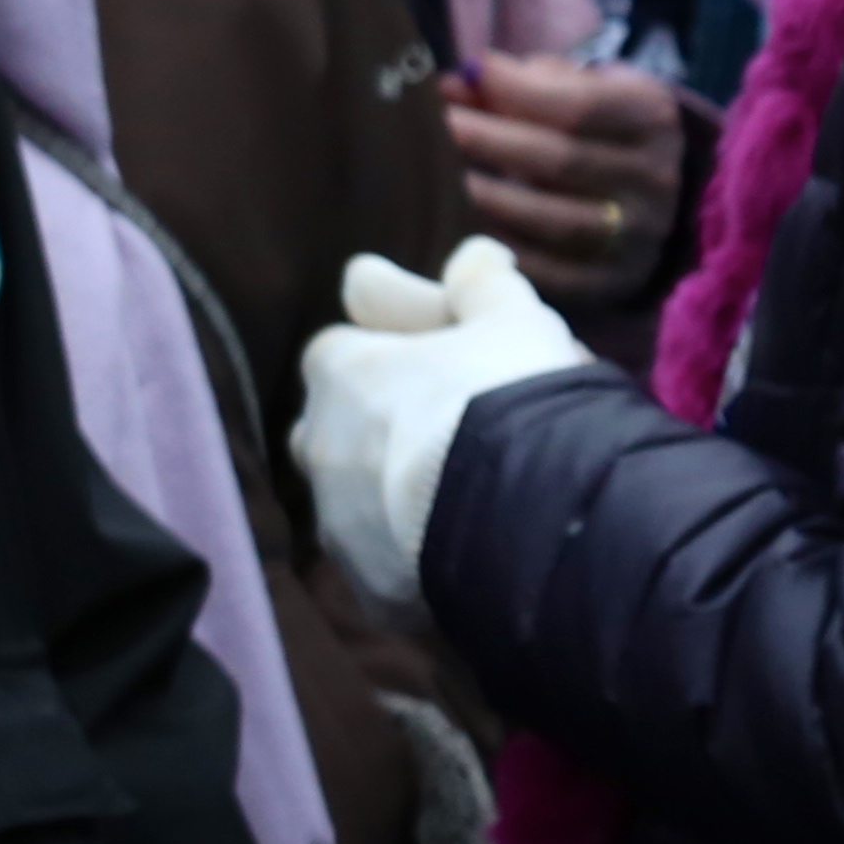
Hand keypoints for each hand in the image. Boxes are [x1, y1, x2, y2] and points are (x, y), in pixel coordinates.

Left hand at [293, 235, 584, 607]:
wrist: (525, 510)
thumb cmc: (512, 394)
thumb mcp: (511, 320)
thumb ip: (482, 285)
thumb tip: (471, 254)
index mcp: (338, 374)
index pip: (341, 351)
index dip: (391, 350)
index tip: (439, 355)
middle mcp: (318, 448)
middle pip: (339, 431)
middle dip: (382, 427)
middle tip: (452, 428)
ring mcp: (336, 525)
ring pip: (357, 503)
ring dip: (396, 494)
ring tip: (463, 495)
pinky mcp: (369, 589)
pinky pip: (387, 567)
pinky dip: (416, 557)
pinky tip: (465, 553)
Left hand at [443, 53, 688, 313]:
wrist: (642, 198)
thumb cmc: (590, 132)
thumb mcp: (577, 92)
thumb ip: (522, 83)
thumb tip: (457, 83)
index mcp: (652, 118)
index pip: (582, 104)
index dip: (519, 90)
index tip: (468, 75)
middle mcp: (654, 179)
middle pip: (560, 160)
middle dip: (486, 141)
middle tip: (432, 126)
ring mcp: (636, 237)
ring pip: (552, 220)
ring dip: (482, 197)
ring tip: (431, 177)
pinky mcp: (608, 283)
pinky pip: (544, 272)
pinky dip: (494, 247)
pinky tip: (448, 226)